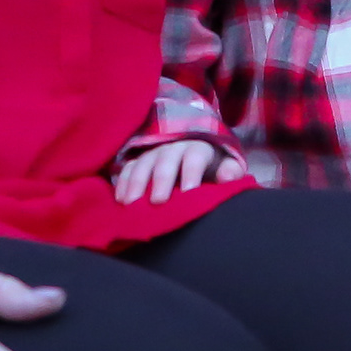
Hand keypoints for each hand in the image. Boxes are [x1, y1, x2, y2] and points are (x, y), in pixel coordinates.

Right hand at [111, 139, 246, 204]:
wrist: (195, 153)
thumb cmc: (212, 167)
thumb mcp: (225, 166)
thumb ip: (230, 172)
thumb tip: (228, 176)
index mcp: (198, 147)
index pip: (194, 157)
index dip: (192, 173)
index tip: (189, 193)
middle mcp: (173, 147)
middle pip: (166, 160)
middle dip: (162, 179)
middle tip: (158, 201)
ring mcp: (153, 153)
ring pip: (143, 163)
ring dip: (137, 183)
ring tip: (132, 203)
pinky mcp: (138, 160)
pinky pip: (128, 168)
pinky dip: (123, 183)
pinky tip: (120, 199)